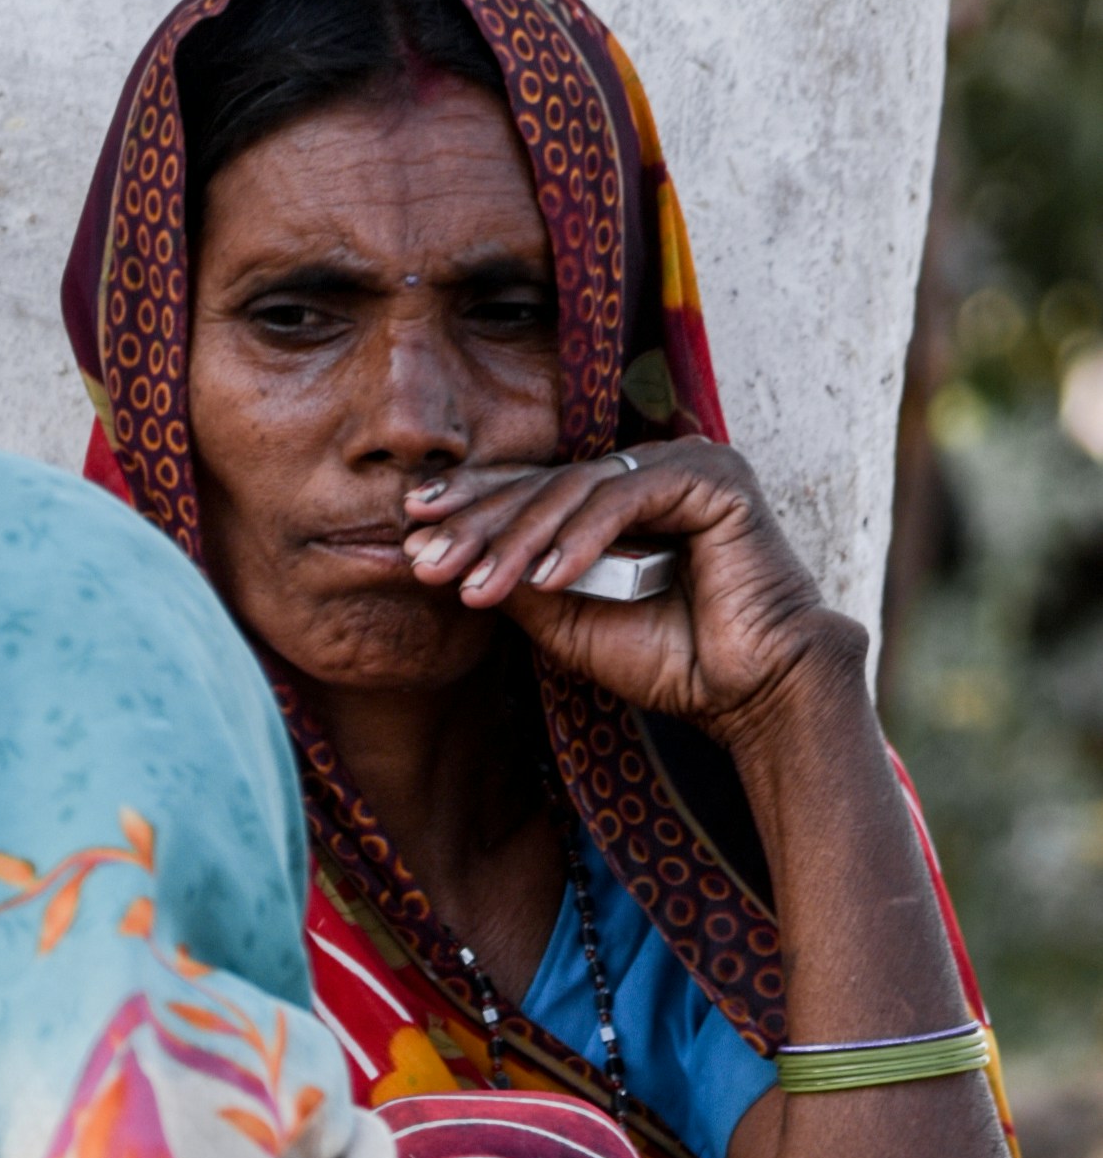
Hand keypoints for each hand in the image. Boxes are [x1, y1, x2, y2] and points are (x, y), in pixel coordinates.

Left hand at [400, 441, 863, 742]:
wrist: (748, 690)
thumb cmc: (666, 658)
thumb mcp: (564, 621)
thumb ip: (513, 582)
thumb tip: (441, 555)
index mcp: (612, 499)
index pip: (529, 490)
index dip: (470, 506)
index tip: (410, 529)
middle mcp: (645, 472)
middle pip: (543, 485)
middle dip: (479, 525)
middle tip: (427, 558)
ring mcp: (680, 466)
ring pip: (576, 488)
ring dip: (520, 538)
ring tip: (477, 584)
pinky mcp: (714, 478)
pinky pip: (628, 499)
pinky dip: (583, 538)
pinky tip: (547, 578)